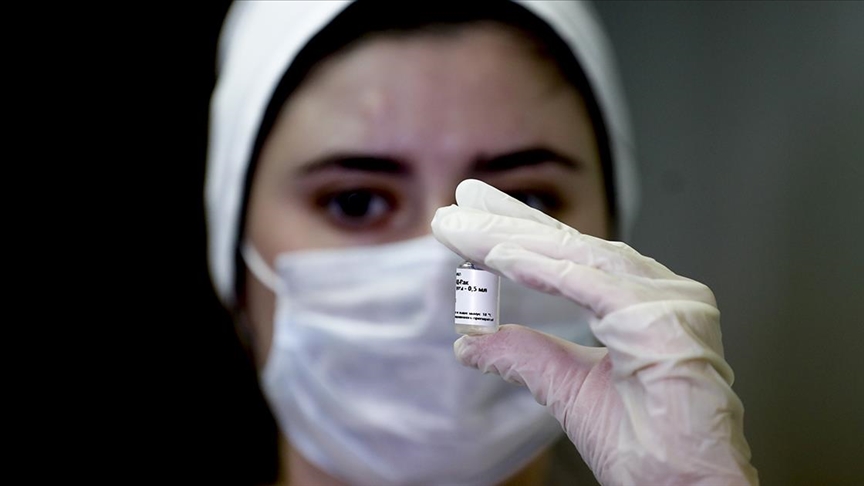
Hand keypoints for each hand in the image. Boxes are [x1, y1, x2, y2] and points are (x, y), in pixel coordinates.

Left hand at [431, 179, 757, 484]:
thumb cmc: (648, 448)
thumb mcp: (567, 388)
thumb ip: (525, 356)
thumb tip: (470, 343)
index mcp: (638, 303)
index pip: (570, 256)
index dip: (519, 232)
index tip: (473, 215)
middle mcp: (656, 293)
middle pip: (570, 246)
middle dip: (509, 222)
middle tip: (460, 201)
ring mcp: (667, 303)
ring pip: (576, 258)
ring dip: (512, 240)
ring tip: (461, 227)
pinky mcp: (666, 322)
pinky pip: (593, 287)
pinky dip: (545, 270)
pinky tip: (501, 256)